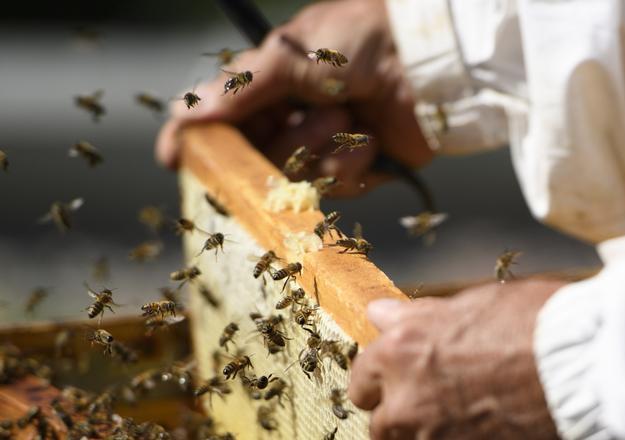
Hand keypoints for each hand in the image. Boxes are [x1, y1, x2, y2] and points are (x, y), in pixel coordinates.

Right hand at [156, 0, 432, 195]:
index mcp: (272, 87)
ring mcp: (324, 147)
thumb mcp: (291, 55)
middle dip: (283, 145)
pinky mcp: (355, 170)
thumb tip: (183, 113)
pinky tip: (371, 139)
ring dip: (321, 147)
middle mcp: (293, 119)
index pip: (222, 120)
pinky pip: (335, 187)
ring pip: (296, 178)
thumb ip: (240, 89)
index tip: (171, 157)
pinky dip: (352, 162)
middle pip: (257, 159)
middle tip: (313, 119)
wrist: (428, 60)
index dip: (197, 140)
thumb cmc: (358, 41)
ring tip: (348, 114)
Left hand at [348, 280, 592, 439]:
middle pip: (384, 434)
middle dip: (406, 428)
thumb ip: (417, 317)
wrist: (594, 370)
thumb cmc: (538, 326)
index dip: (378, 389)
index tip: (394, 393)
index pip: (361, 385)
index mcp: (400, 357)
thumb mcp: (473, 304)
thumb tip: (378, 313)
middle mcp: (408, 407)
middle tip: (445, 415)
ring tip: (501, 424)